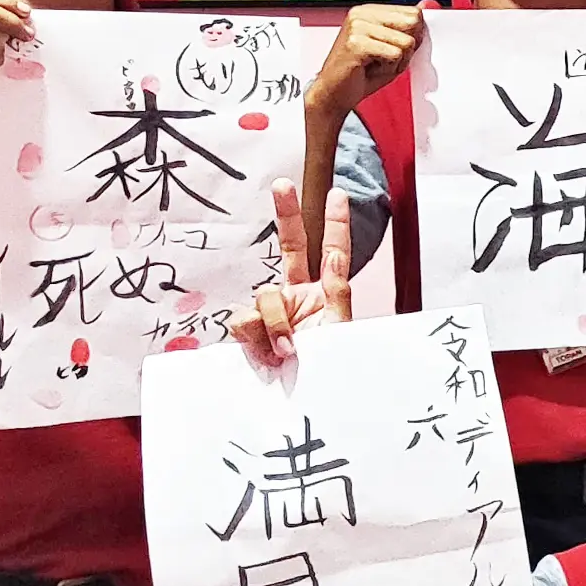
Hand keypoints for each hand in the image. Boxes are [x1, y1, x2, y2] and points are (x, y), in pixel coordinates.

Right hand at [231, 183, 351, 364]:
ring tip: (287, 351)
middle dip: (286, 214)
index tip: (337, 194)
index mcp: (328, 295)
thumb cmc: (330, 369)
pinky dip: (256, 335)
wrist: (307, 401)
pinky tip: (267, 355)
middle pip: (290, 246)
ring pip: (265, 295)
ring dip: (275, 321)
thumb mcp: (341, 334)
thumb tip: (330, 264)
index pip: (334, 254)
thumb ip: (336, 299)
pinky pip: (244, 319)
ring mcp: (272, 311)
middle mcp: (298, 296)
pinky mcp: (251, 329)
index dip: (336, 225)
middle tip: (282, 184)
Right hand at [309, 3, 423, 120]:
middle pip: (413, 23)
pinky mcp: (356, 43)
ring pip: (406, 42)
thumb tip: (429, 5)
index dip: (413, 37)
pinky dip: (389, 68)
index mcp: (370, 10)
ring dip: (397, 62)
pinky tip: (370, 69)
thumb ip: (411, 28)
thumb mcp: (394, 48)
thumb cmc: (363, 73)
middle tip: (385, 59)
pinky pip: (395, 55)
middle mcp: (362, 14)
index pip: (414, 13)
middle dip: (407, 48)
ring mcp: (357, 26)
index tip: (393, 49)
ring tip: (376, 65)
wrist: (334, 94)